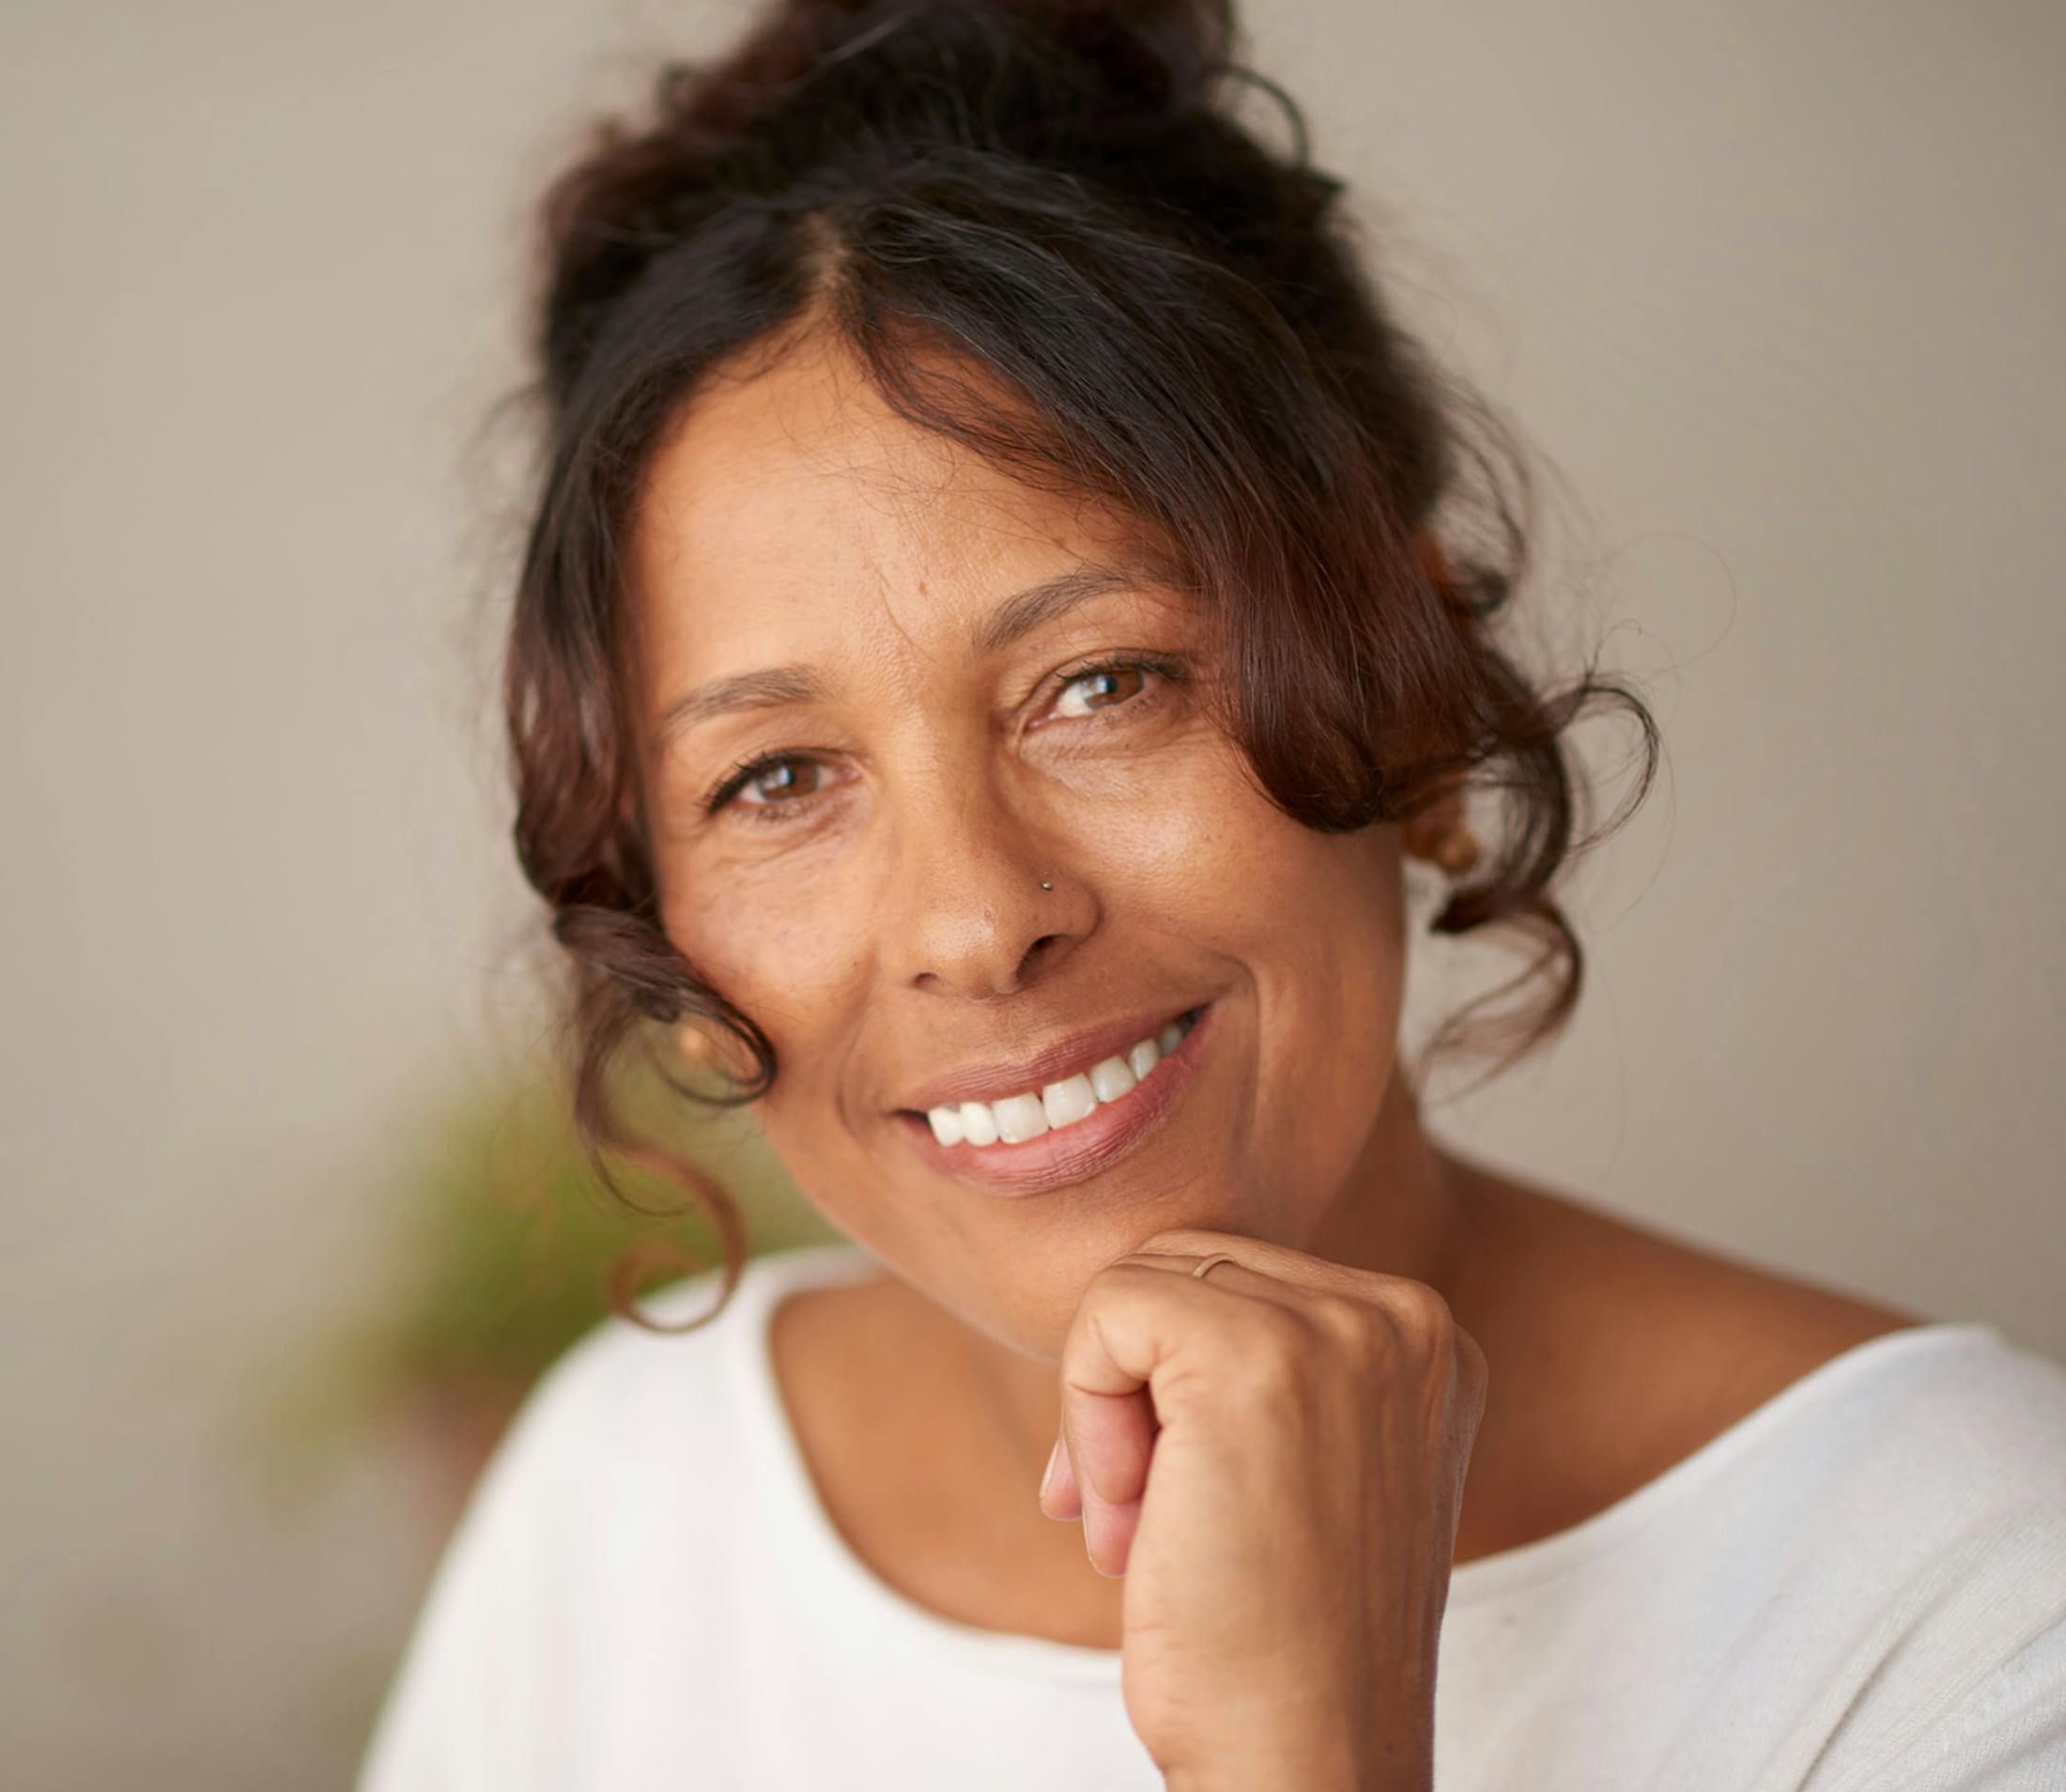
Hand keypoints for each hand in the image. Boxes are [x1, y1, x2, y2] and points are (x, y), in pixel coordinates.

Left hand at [1038, 1227, 1487, 1791]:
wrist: (1306, 1764)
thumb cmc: (1281, 1643)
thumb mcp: (1306, 1470)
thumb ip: (1258, 1369)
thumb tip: (1125, 1300)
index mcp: (1424, 1341)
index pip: (1239, 1280)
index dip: (1168, 1387)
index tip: (1173, 1506)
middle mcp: (1403, 1317)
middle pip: (1186, 1266)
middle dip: (1131, 1389)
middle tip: (1142, 1521)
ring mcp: (1340, 1328)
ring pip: (1138, 1285)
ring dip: (1105, 1412)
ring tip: (1141, 1529)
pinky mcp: (1255, 1355)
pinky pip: (1108, 1312)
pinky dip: (1085, 1415)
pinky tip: (1128, 1520)